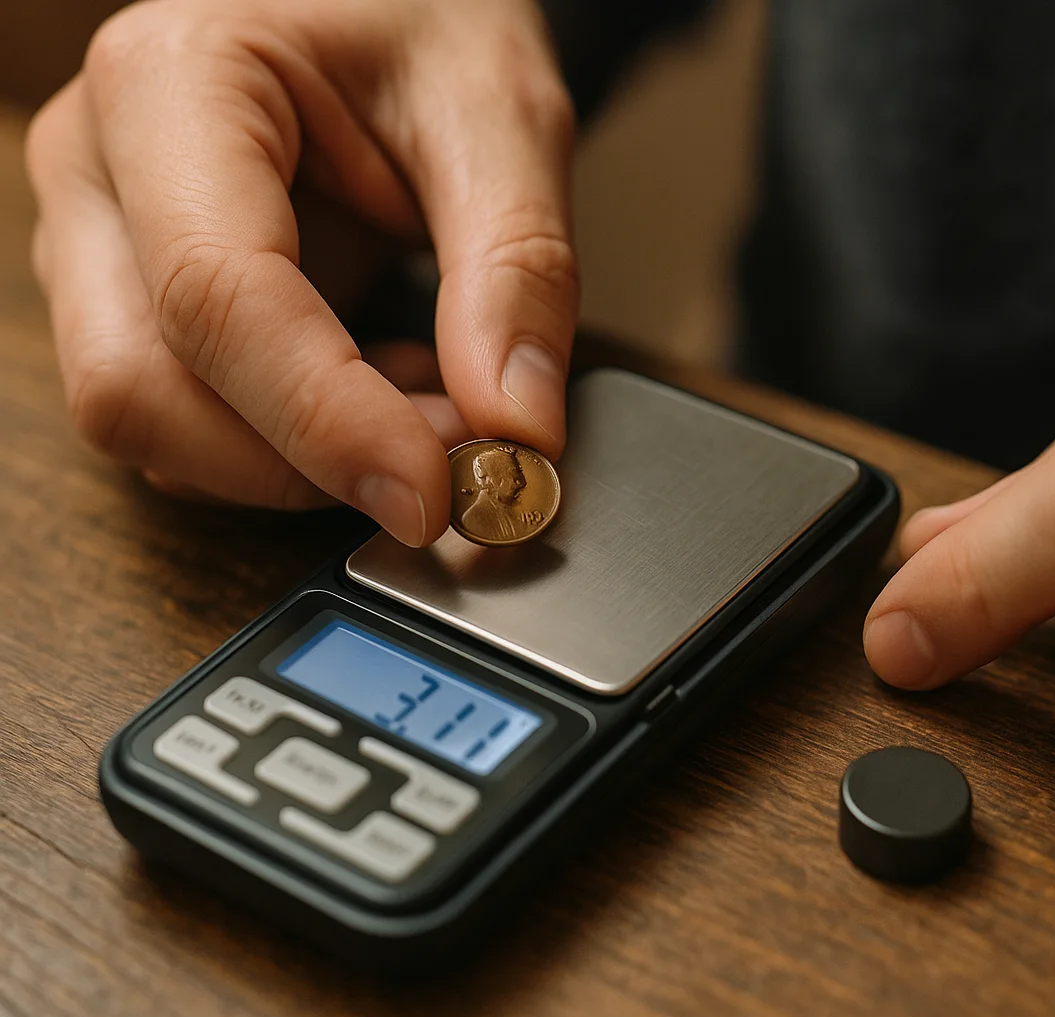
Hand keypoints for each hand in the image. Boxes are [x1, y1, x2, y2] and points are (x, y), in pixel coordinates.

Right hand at [25, 0, 578, 544]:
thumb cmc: (423, 14)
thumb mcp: (502, 113)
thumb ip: (518, 269)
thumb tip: (518, 428)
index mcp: (171, 83)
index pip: (216, 297)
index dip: (327, 422)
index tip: (437, 493)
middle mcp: (99, 165)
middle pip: (140, 386)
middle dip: (304, 459)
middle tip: (458, 455)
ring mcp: (98, 238)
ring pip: (150, 424)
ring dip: (301, 461)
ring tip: (431, 394)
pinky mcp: (132, 298)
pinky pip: (186, 420)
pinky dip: (293, 447)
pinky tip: (385, 392)